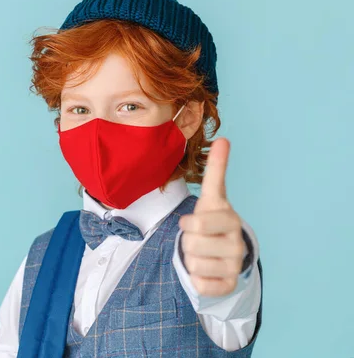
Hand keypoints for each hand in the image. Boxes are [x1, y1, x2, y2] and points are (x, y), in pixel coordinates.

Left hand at [178, 138, 245, 296]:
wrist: (225, 252)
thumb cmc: (212, 221)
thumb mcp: (212, 197)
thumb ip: (216, 170)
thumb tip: (224, 138)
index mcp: (229, 218)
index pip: (199, 222)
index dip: (189, 224)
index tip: (190, 223)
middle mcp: (237, 242)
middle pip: (190, 243)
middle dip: (186, 241)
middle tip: (196, 238)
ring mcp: (235, 265)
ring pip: (194, 264)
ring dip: (191, 259)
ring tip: (203, 253)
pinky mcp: (229, 285)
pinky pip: (200, 285)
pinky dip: (197, 279)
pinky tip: (207, 270)